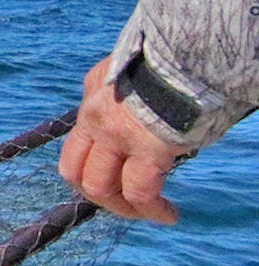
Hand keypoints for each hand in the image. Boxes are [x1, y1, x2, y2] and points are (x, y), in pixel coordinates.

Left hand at [58, 56, 190, 223]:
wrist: (191, 51)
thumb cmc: (178, 58)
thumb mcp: (138, 67)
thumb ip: (131, 92)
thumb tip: (148, 115)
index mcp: (94, 89)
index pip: (78, 136)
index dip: (91, 163)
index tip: (116, 173)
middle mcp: (94, 113)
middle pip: (74, 169)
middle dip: (97, 193)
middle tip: (124, 202)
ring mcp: (115, 134)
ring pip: (99, 186)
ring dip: (122, 207)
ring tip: (149, 212)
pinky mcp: (146, 149)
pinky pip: (140, 192)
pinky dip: (151, 210)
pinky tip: (168, 213)